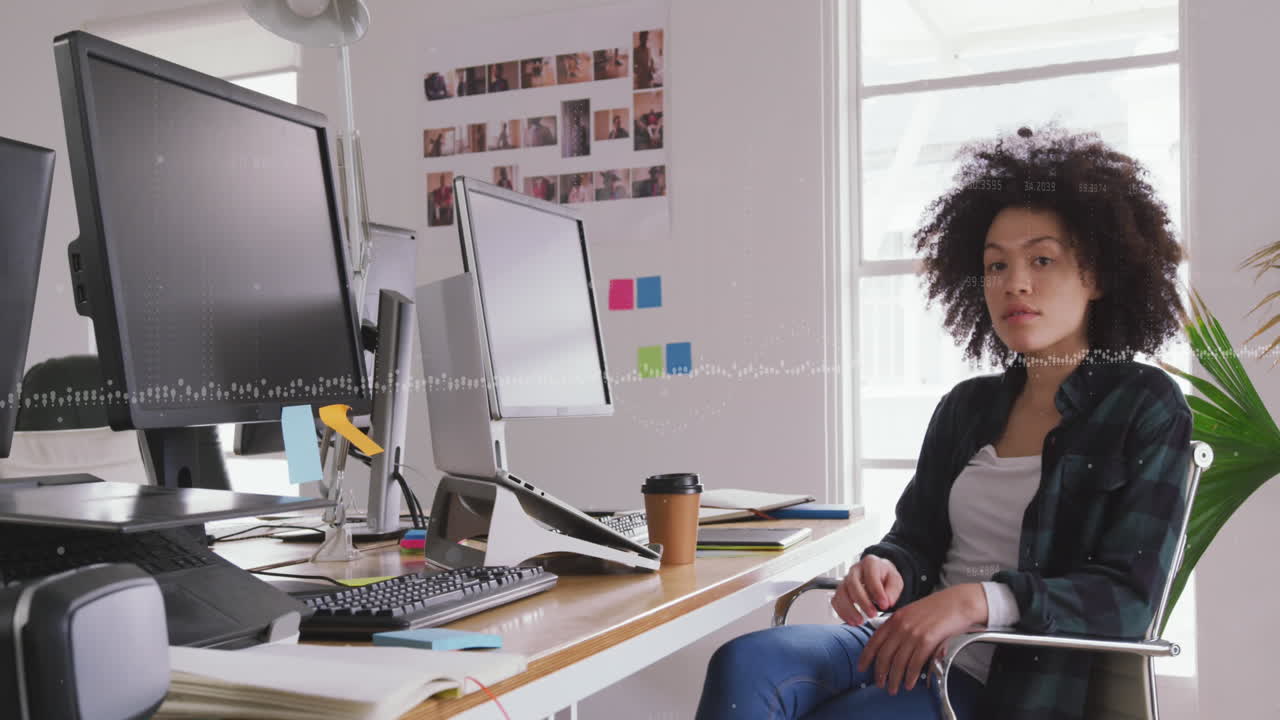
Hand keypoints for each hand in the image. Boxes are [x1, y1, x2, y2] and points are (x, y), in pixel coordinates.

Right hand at [832, 555, 901, 625]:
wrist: (879, 575)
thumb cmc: (886, 577)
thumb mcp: (896, 581)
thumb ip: (893, 590)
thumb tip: (887, 602)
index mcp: (870, 563)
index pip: (871, 576)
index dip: (877, 592)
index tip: (885, 605)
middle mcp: (855, 569)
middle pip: (853, 584)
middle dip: (862, 602)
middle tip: (873, 614)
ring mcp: (846, 579)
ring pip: (841, 593)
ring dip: (849, 609)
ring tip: (860, 621)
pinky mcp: (841, 590)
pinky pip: (836, 600)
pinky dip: (842, 612)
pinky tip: (852, 621)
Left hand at [857, 584, 986, 694]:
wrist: (958, 602)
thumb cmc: (937, 608)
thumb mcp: (911, 613)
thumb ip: (899, 627)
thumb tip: (891, 645)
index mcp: (895, 618)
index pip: (874, 640)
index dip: (866, 656)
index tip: (862, 667)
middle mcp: (901, 626)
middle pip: (884, 655)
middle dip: (880, 673)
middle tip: (880, 684)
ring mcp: (913, 633)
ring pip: (898, 662)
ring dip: (894, 678)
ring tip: (894, 688)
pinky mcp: (927, 640)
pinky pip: (915, 663)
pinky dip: (910, 676)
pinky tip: (909, 683)